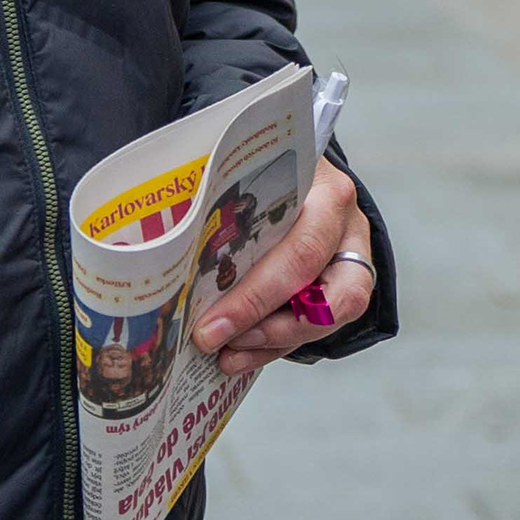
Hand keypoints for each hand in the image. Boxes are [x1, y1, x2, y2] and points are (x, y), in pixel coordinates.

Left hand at [190, 161, 372, 377]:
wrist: (297, 165)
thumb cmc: (265, 167)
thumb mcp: (245, 170)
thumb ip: (219, 200)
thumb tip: (169, 245)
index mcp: (326, 194)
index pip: (300, 252)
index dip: (256, 296)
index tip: (211, 324)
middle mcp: (346, 230)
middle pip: (328, 298)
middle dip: (266, 328)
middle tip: (216, 341)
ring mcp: (351, 260)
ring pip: (330, 320)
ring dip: (274, 344)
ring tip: (227, 354)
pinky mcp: (342, 284)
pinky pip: (317, 326)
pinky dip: (277, 345)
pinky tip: (241, 352)